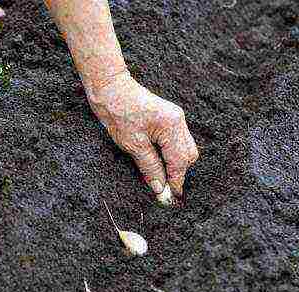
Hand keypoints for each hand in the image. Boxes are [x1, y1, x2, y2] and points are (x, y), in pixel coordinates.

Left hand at [87, 71, 198, 204]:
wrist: (110, 88)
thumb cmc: (118, 113)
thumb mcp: (132, 145)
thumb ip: (149, 167)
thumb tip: (159, 187)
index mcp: (172, 126)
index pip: (180, 161)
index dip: (176, 181)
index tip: (170, 197)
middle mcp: (178, 121)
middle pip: (188, 155)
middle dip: (178, 173)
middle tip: (164, 189)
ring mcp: (175, 118)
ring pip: (184, 149)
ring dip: (174, 164)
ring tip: (159, 177)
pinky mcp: (168, 118)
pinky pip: (176, 141)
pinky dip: (169, 154)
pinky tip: (158, 162)